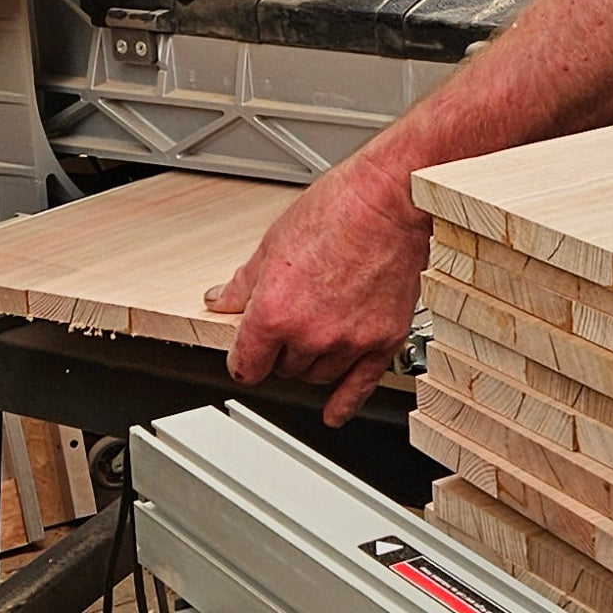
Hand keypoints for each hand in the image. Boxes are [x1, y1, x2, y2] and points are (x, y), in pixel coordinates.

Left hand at [204, 156, 431, 427]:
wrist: (390, 200)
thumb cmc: (336, 210)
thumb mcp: (273, 243)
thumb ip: (244, 283)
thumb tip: (221, 301)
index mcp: (275, 312)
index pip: (246, 366)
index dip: (244, 361)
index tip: (246, 359)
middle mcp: (311, 334)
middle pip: (284, 371)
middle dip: (281, 353)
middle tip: (290, 327)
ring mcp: (349, 341)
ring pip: (318, 377)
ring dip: (312, 364)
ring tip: (316, 336)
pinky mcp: (383, 341)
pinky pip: (359, 387)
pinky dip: (344, 403)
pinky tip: (334, 412)